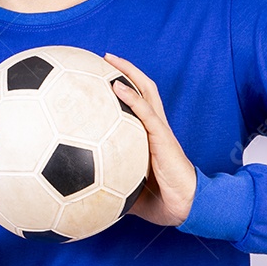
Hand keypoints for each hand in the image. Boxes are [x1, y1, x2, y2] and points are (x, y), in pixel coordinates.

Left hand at [104, 53, 197, 226]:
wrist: (185, 207)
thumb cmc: (161, 200)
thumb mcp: (127, 189)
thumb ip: (108, 183)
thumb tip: (81, 190)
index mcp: (148, 137)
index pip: (136, 104)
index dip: (122, 88)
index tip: (100, 77)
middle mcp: (154, 128)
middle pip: (142, 88)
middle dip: (125, 70)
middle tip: (104, 58)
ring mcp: (159, 130)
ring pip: (146, 91)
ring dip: (128, 73)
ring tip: (109, 60)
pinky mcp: (163, 137)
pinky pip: (146, 112)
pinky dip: (131, 97)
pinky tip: (115, 86)